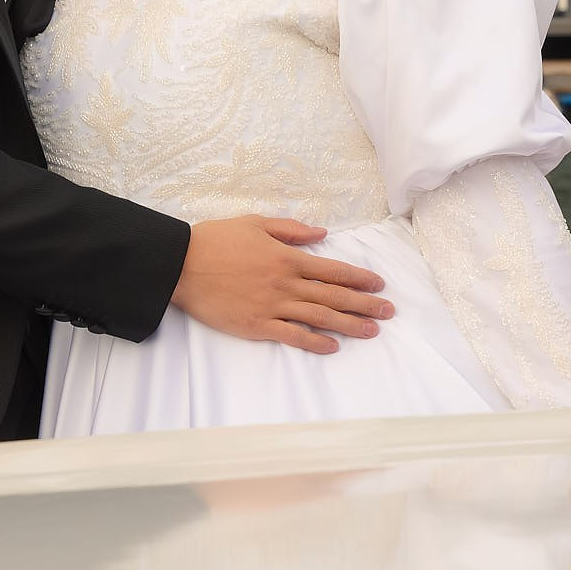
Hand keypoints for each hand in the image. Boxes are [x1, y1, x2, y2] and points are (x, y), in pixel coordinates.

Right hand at [170, 215, 394, 353]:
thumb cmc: (216, 240)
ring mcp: (272, 306)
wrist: (182, 265)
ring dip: (349, 324)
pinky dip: (314, 342)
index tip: (378, 284)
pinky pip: (292, 335)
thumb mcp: (255, 223)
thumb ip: (291, 229)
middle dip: (364, 304)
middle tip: (388, 312)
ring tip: (371, 331)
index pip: (332, 269)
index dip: (359, 277)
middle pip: (333, 295)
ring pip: (319, 317)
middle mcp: (285, 283)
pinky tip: (332, 347)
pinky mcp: (257, 325)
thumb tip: (322, 232)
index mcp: (286, 256)